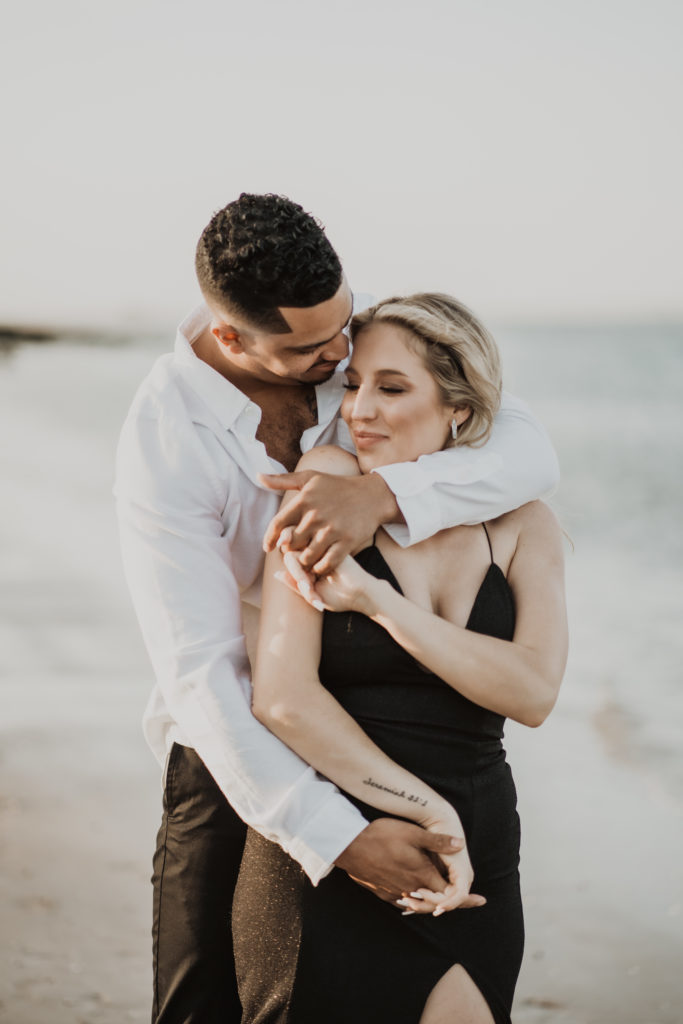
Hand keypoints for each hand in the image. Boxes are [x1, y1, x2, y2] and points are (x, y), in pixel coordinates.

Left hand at [260, 470, 397, 574]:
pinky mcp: (347, 541)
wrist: (372, 495)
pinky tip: (319, 565)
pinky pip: (326, 563)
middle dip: (289, 551)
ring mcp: (332, 530)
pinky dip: (319, 568)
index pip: (277, 524)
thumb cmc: (338, 486)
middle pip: (291, 544)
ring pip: (307, 557)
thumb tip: (258, 476)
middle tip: (292, 553)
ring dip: (304, 563)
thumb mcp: (310, 478)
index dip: (270, 538)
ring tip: (304, 561)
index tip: (268, 547)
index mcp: (304, 500)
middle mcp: (316, 515)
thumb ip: (283, 480)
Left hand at [278, 550, 379, 615]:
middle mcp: (315, 553)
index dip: (292, 575)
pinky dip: (302, 572)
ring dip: (298, 574)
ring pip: (294, 553)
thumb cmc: (340, 598)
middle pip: (290, 554)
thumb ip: (295, 584)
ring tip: (310, 589)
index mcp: (312, 562)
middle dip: (295, 574)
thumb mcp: (312, 594)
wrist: (362, 596)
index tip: (305, 591)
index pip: (291, 559)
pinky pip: (303, 554)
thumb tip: (276, 573)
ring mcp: (322, 548)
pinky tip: (314, 583)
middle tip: (307, 589)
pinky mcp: (327, 546)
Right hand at [335, 818, 463, 902]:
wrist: (349, 845)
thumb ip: (437, 841)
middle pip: (437, 901)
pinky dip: (414, 901)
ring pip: (420, 903)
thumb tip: (460, 844)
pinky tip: (415, 896)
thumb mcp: (412, 833)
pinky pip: (403, 901)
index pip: (450, 891)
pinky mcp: (382, 892)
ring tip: (443, 900)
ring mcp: (395, 892)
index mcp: (421, 874)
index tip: (481, 900)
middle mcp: (411, 888)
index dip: (465, 896)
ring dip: (433, 902)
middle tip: (471, 900)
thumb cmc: (382, 835)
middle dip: (453, 901)